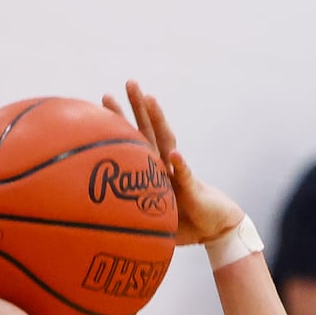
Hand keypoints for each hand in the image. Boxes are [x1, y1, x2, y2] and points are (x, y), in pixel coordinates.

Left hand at [102, 81, 242, 245]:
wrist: (215, 231)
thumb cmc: (184, 225)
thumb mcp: (151, 221)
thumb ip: (129, 217)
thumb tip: (99, 220)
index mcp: (154, 170)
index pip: (135, 141)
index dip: (120, 123)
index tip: (103, 101)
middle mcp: (166, 165)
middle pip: (149, 131)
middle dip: (138, 107)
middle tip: (129, 83)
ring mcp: (179, 173)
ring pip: (166, 141)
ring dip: (157, 119)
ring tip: (150, 98)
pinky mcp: (193, 189)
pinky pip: (186, 176)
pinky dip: (181, 166)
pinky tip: (175, 155)